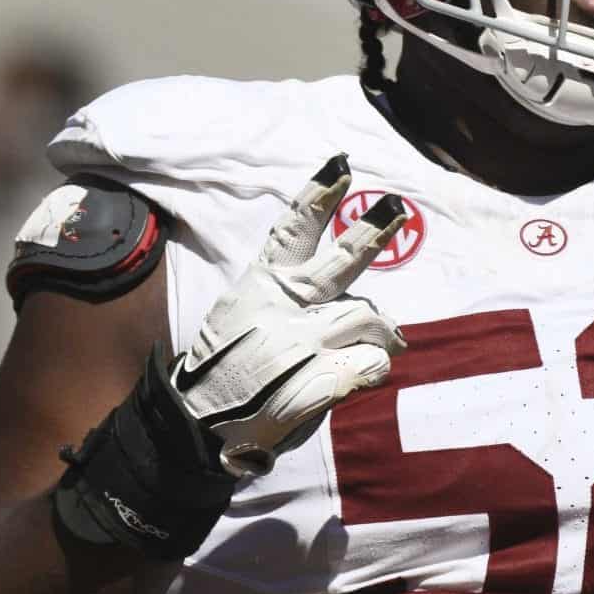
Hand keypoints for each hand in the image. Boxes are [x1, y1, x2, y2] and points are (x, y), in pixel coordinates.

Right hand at [173, 155, 407, 477]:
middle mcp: (285, 309)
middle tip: (397, 209)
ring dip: (382, 334)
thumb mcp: (241, 318)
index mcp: (261, 287)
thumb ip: (286, 301)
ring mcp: (303, 344)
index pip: (292, 232)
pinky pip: (372, 363)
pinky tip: (356, 378)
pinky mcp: (320, 381)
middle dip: (371, 232)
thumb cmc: (224, 370)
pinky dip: (373, 368)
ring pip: (370, 319)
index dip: (317, 198)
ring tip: (386, 344)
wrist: (197, 427)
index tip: (341, 167)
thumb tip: (337, 298)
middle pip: (341, 263)